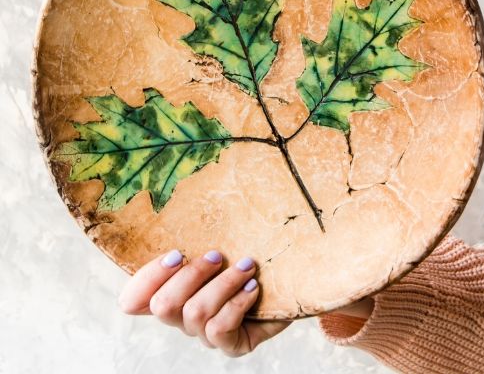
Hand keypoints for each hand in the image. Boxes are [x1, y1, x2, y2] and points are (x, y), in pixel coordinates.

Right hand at [118, 249, 289, 356]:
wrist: (288, 283)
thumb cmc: (245, 258)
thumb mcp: (220, 244)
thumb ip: (198, 237)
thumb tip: (190, 201)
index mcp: (172, 291)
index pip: (133, 300)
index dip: (146, 280)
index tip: (176, 253)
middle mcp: (182, 316)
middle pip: (162, 305)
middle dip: (191, 275)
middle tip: (217, 256)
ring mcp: (204, 334)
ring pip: (195, 313)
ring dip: (223, 284)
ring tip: (246, 267)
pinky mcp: (230, 345)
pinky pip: (220, 328)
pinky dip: (238, 303)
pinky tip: (253, 288)